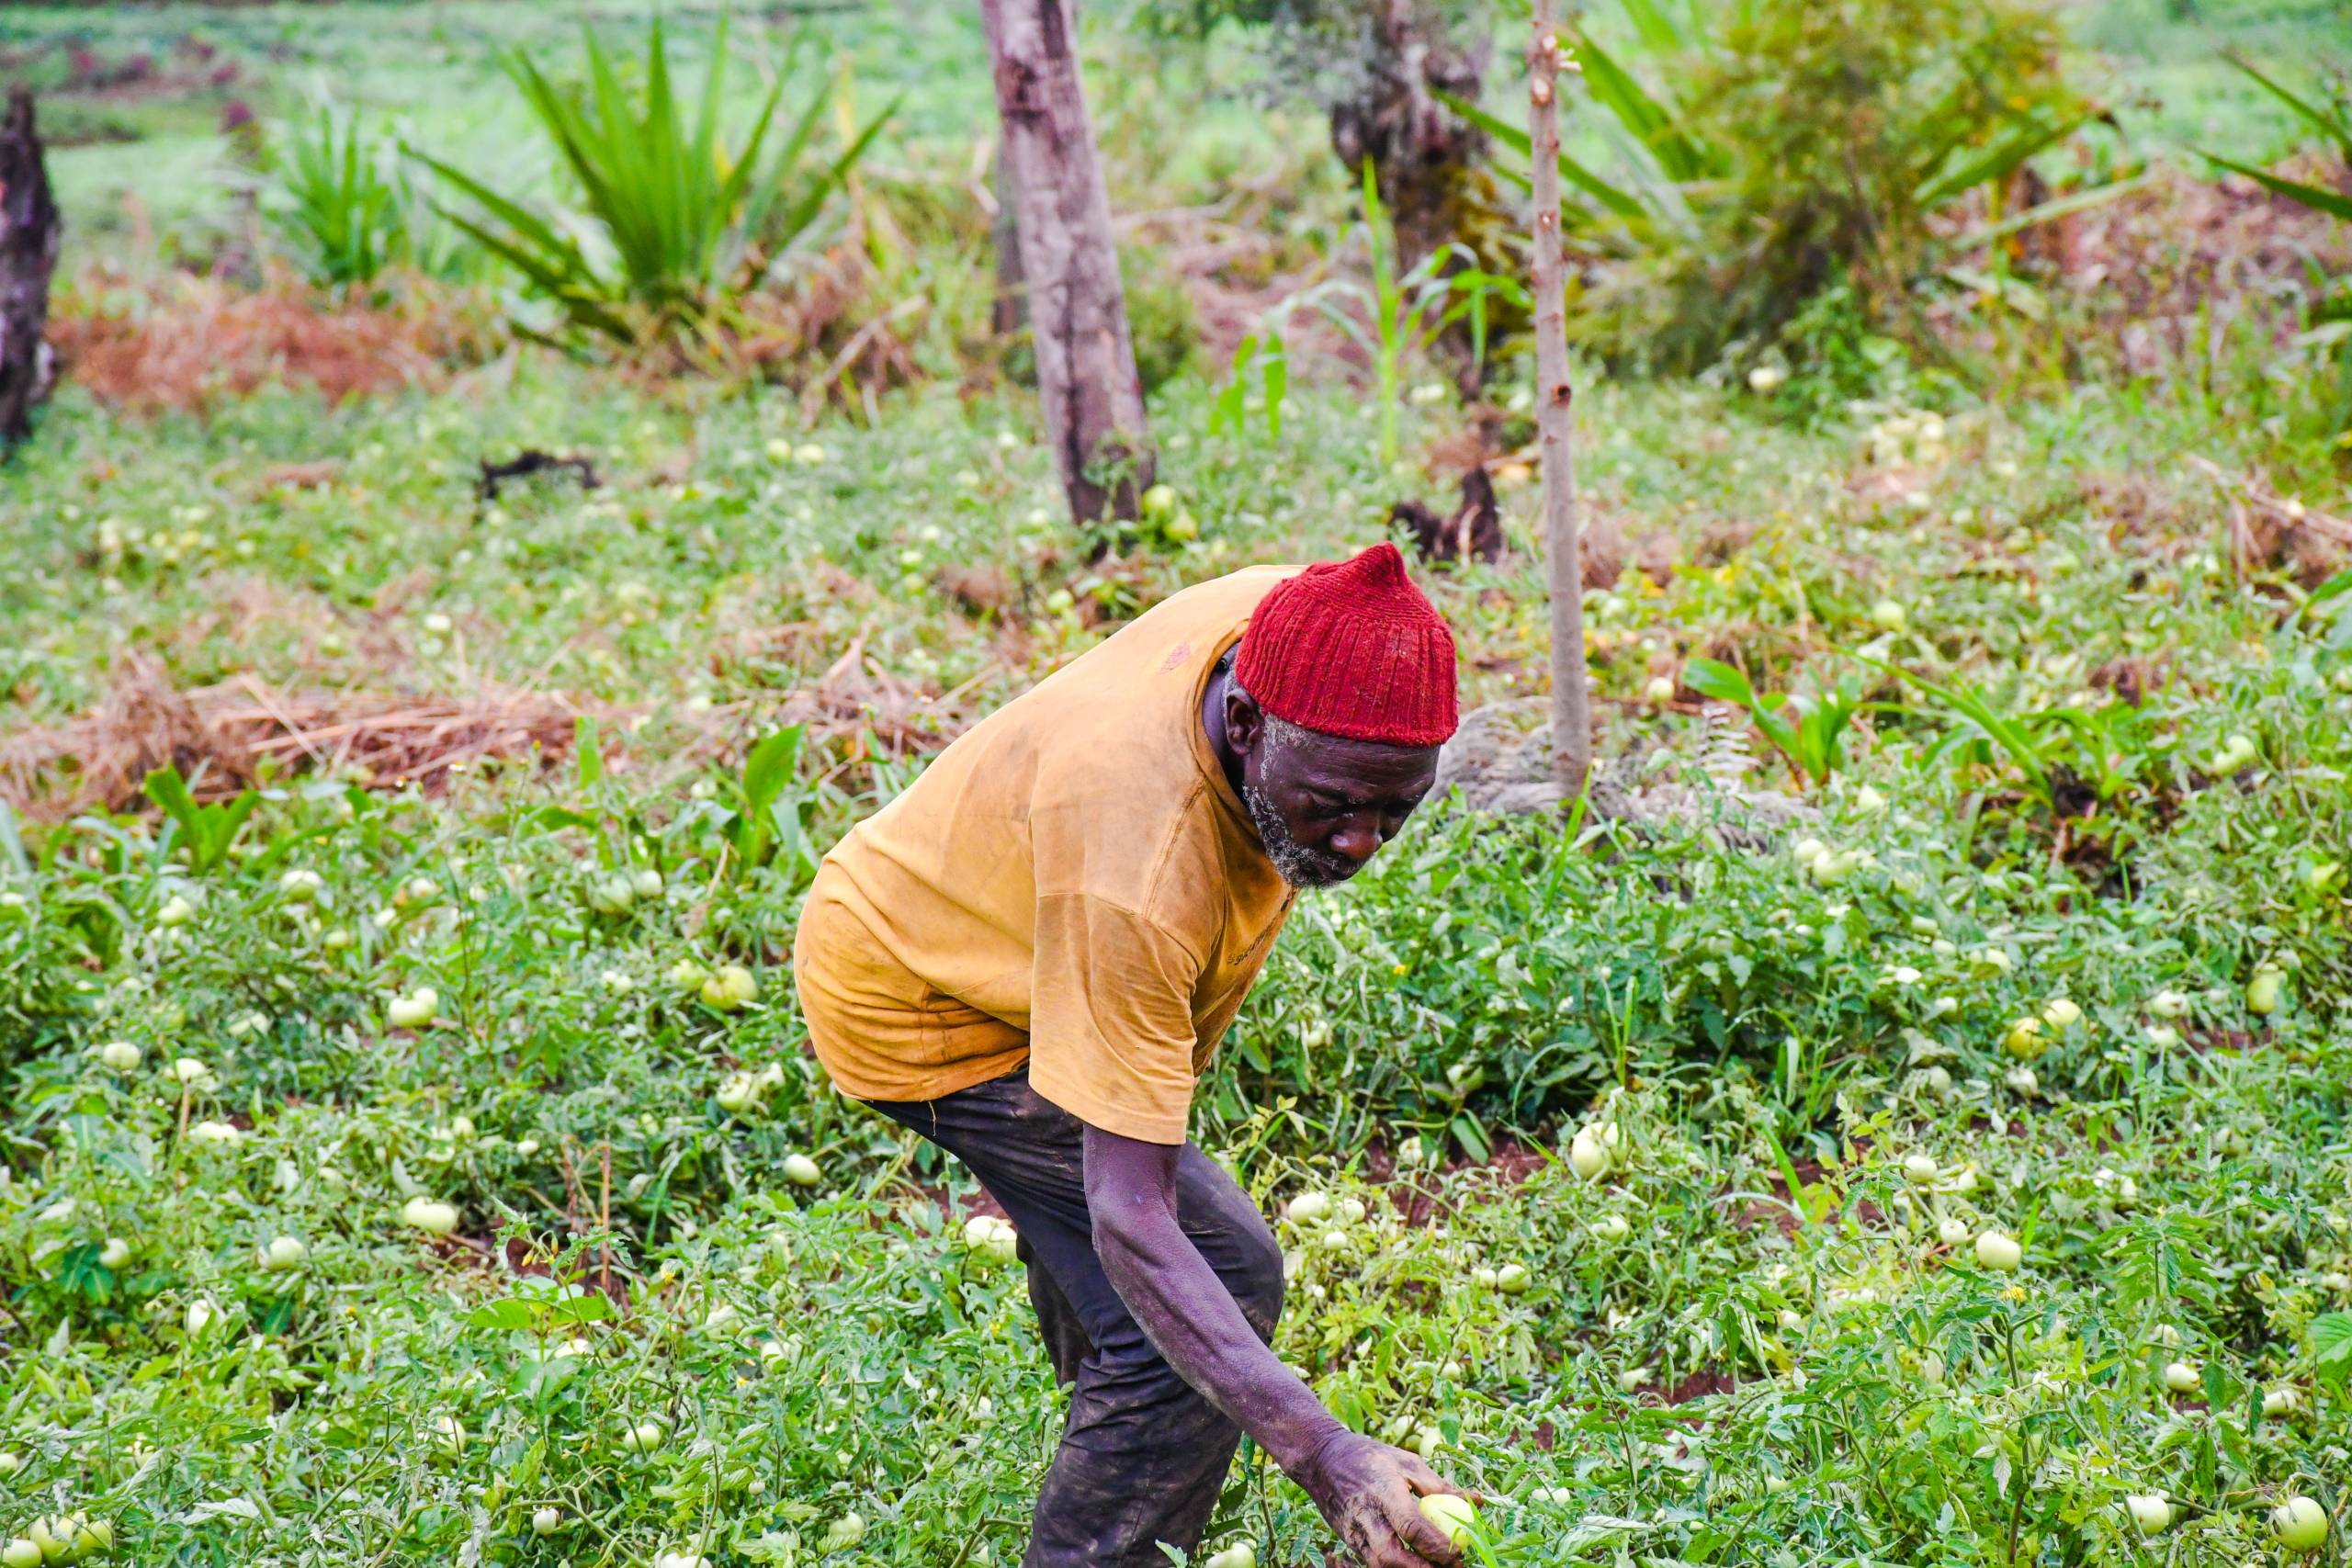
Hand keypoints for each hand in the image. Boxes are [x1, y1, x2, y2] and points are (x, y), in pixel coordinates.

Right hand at [1295, 1428, 1471, 1567]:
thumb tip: (1476, 1502)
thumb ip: (1440, 1486)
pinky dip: (1394, 1565)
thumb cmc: (1370, 1457)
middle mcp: (1366, 1514)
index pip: (1411, 1527)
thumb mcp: (1407, 1462)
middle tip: (1449, 1567)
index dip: (1437, 1545)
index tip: (1459, 1552)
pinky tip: (1413, 1561)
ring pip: (1379, 1565)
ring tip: (1433, 1566)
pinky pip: (1372, 1561)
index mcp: (1383, 1490)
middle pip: (1391, 1556)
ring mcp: (1353, 1530)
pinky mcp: (1348, 1540)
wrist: (1321, 1460)